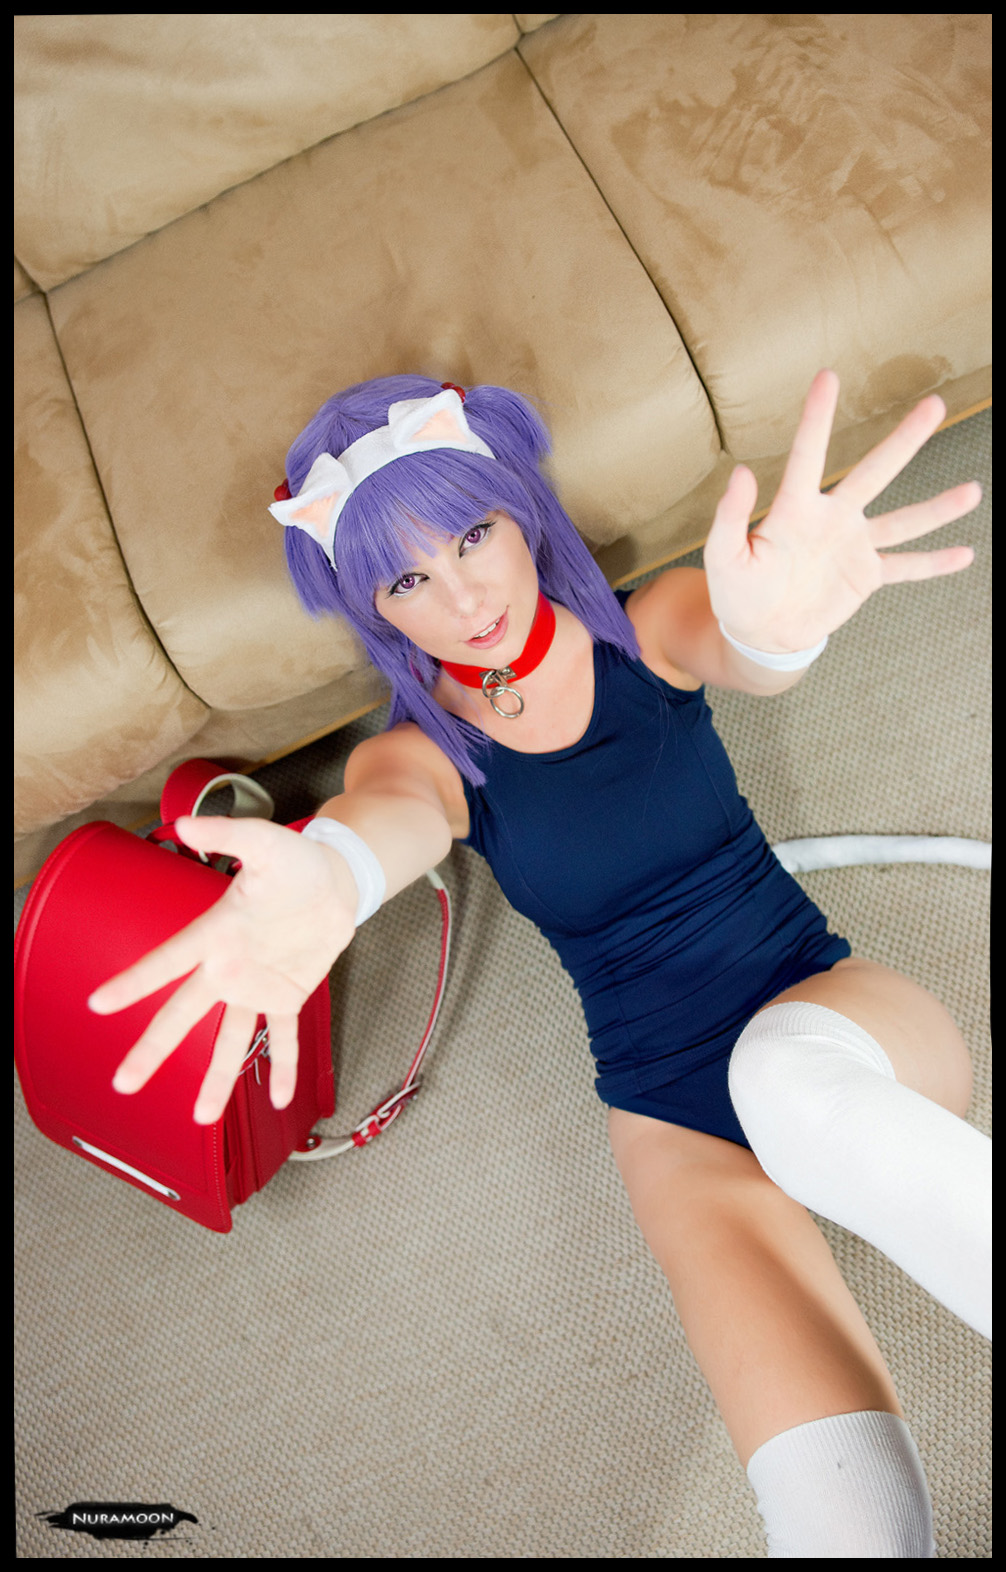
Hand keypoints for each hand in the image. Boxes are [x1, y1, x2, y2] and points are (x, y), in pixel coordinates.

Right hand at [88, 816, 357, 1124]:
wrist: (334, 881)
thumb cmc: (294, 861)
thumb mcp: (265, 841)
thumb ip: (227, 834)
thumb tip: (186, 823)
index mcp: (216, 934)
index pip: (167, 962)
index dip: (134, 982)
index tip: (99, 1004)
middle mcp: (228, 967)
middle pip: (184, 1015)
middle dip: (154, 1048)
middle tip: (125, 1082)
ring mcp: (256, 986)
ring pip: (230, 1040)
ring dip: (216, 1078)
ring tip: (200, 1116)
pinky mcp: (287, 996)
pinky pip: (282, 1037)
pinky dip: (283, 1067)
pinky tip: (280, 1098)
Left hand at [703, 370, 978, 653]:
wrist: (760, 631)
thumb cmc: (736, 591)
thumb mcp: (723, 556)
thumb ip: (730, 517)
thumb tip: (741, 471)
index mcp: (795, 509)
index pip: (808, 454)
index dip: (817, 416)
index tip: (829, 375)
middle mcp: (832, 517)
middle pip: (873, 472)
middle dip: (904, 440)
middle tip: (934, 405)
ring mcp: (853, 545)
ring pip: (903, 520)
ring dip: (937, 508)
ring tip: (973, 490)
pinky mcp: (866, 575)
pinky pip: (905, 566)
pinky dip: (933, 563)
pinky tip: (965, 554)